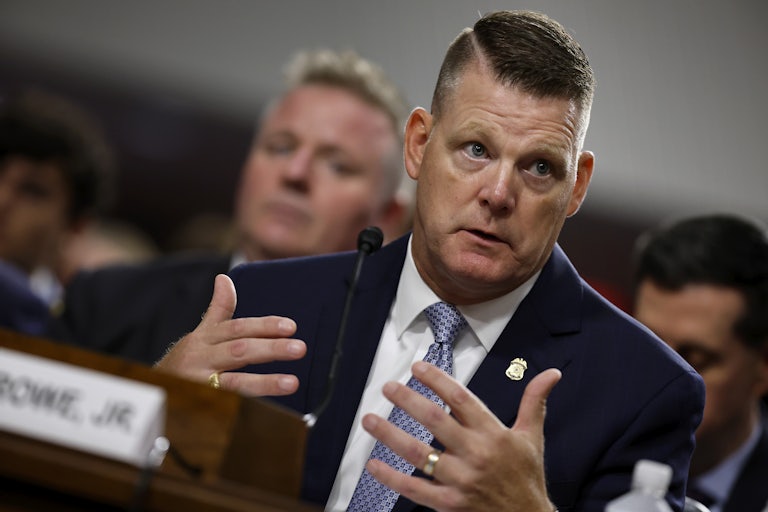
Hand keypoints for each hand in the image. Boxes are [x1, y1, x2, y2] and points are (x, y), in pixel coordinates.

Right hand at [154, 273, 305, 395]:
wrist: (152, 391)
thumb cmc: (185, 360)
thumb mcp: (200, 333)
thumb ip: (218, 309)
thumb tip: (224, 278)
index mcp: (206, 338)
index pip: (238, 329)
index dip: (264, 326)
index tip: (290, 326)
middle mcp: (201, 358)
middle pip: (239, 351)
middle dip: (270, 349)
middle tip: (300, 348)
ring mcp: (198, 384)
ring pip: (234, 382)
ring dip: (265, 383)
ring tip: (292, 383)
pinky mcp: (199, 407)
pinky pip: (226, 406)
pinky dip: (247, 406)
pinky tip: (269, 408)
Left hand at [361, 362, 560, 511]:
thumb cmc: (527, 478)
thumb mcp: (532, 437)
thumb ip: (534, 402)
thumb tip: (552, 374)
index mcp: (494, 434)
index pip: (461, 399)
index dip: (437, 381)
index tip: (417, 368)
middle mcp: (476, 454)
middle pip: (435, 420)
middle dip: (407, 400)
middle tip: (388, 387)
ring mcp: (461, 480)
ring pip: (419, 453)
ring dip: (390, 434)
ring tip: (369, 419)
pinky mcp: (449, 504)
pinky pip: (415, 489)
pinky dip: (391, 478)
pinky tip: (374, 464)